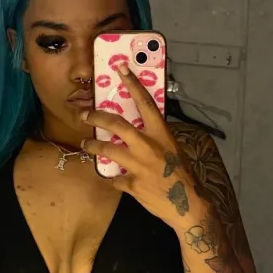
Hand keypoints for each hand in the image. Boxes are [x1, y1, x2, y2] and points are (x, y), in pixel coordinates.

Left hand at [80, 64, 205, 227]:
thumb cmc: (183, 175)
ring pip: (108, 150)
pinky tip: (116, 180)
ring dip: (93, 145)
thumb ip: (156, 139)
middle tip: (85, 114)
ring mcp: (138, 166)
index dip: (132, 83)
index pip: (145, 102)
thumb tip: (141, 131)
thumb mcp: (173, 149)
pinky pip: (115, 179)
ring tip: (86, 143)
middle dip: (97, 116)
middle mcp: (148, 146)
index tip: (120, 68)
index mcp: (161, 134)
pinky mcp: (132, 185)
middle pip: (117, 124)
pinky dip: (114, 179)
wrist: (188, 204)